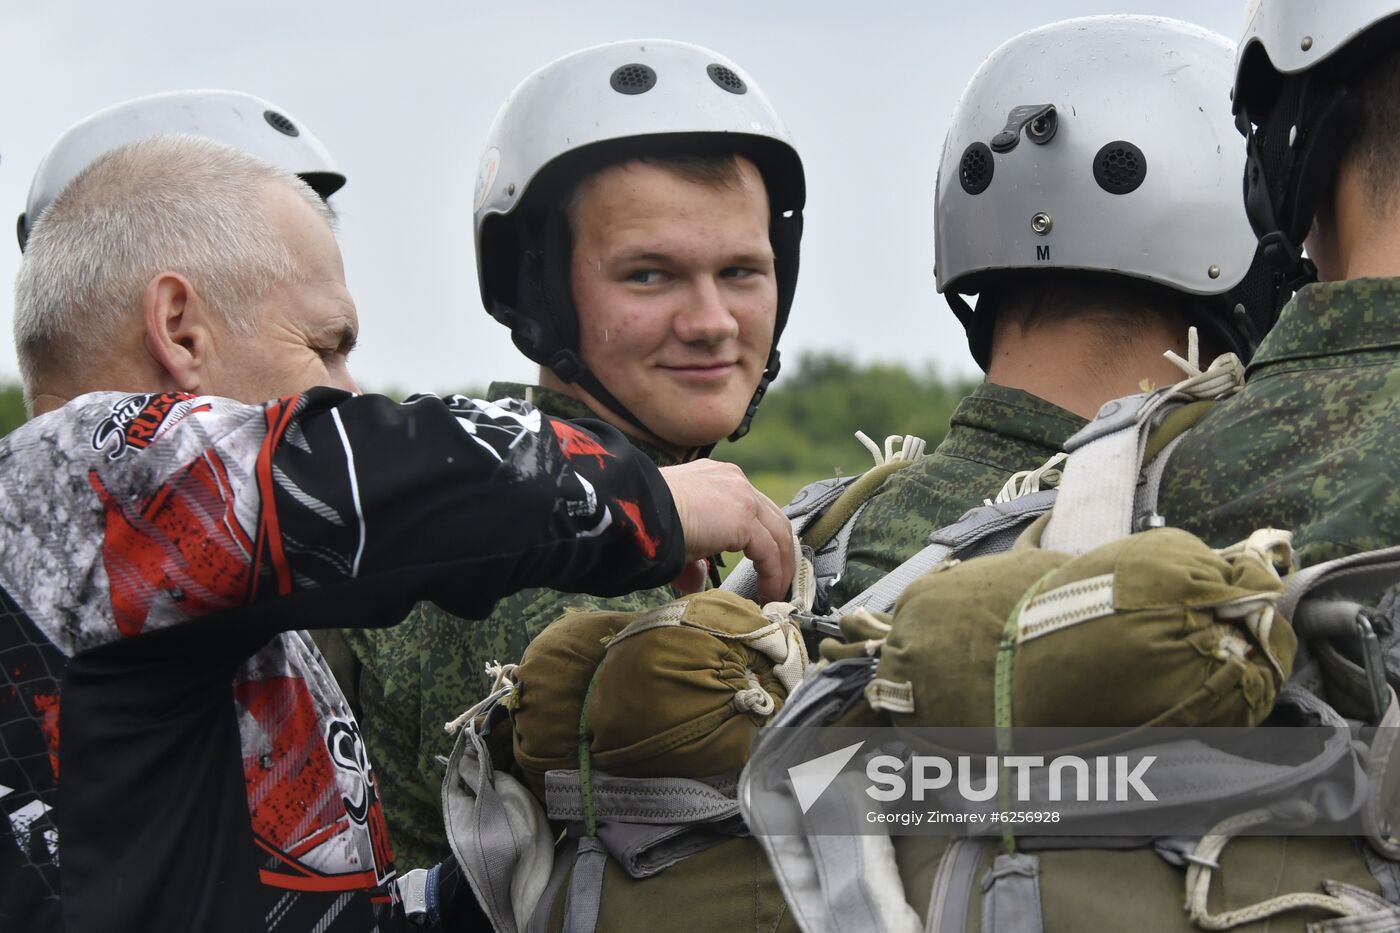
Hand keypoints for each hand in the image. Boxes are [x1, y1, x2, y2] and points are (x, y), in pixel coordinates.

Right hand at [659, 460, 793, 602]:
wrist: (636, 509)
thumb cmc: (646, 520)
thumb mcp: (677, 537)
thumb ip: (693, 559)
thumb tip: (696, 582)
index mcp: (718, 478)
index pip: (753, 508)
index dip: (762, 539)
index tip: (763, 566)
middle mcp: (734, 481)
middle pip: (773, 519)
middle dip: (780, 552)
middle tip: (779, 580)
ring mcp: (742, 496)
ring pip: (778, 534)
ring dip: (781, 565)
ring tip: (777, 592)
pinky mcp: (744, 518)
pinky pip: (770, 551)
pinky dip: (774, 574)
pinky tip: (769, 593)